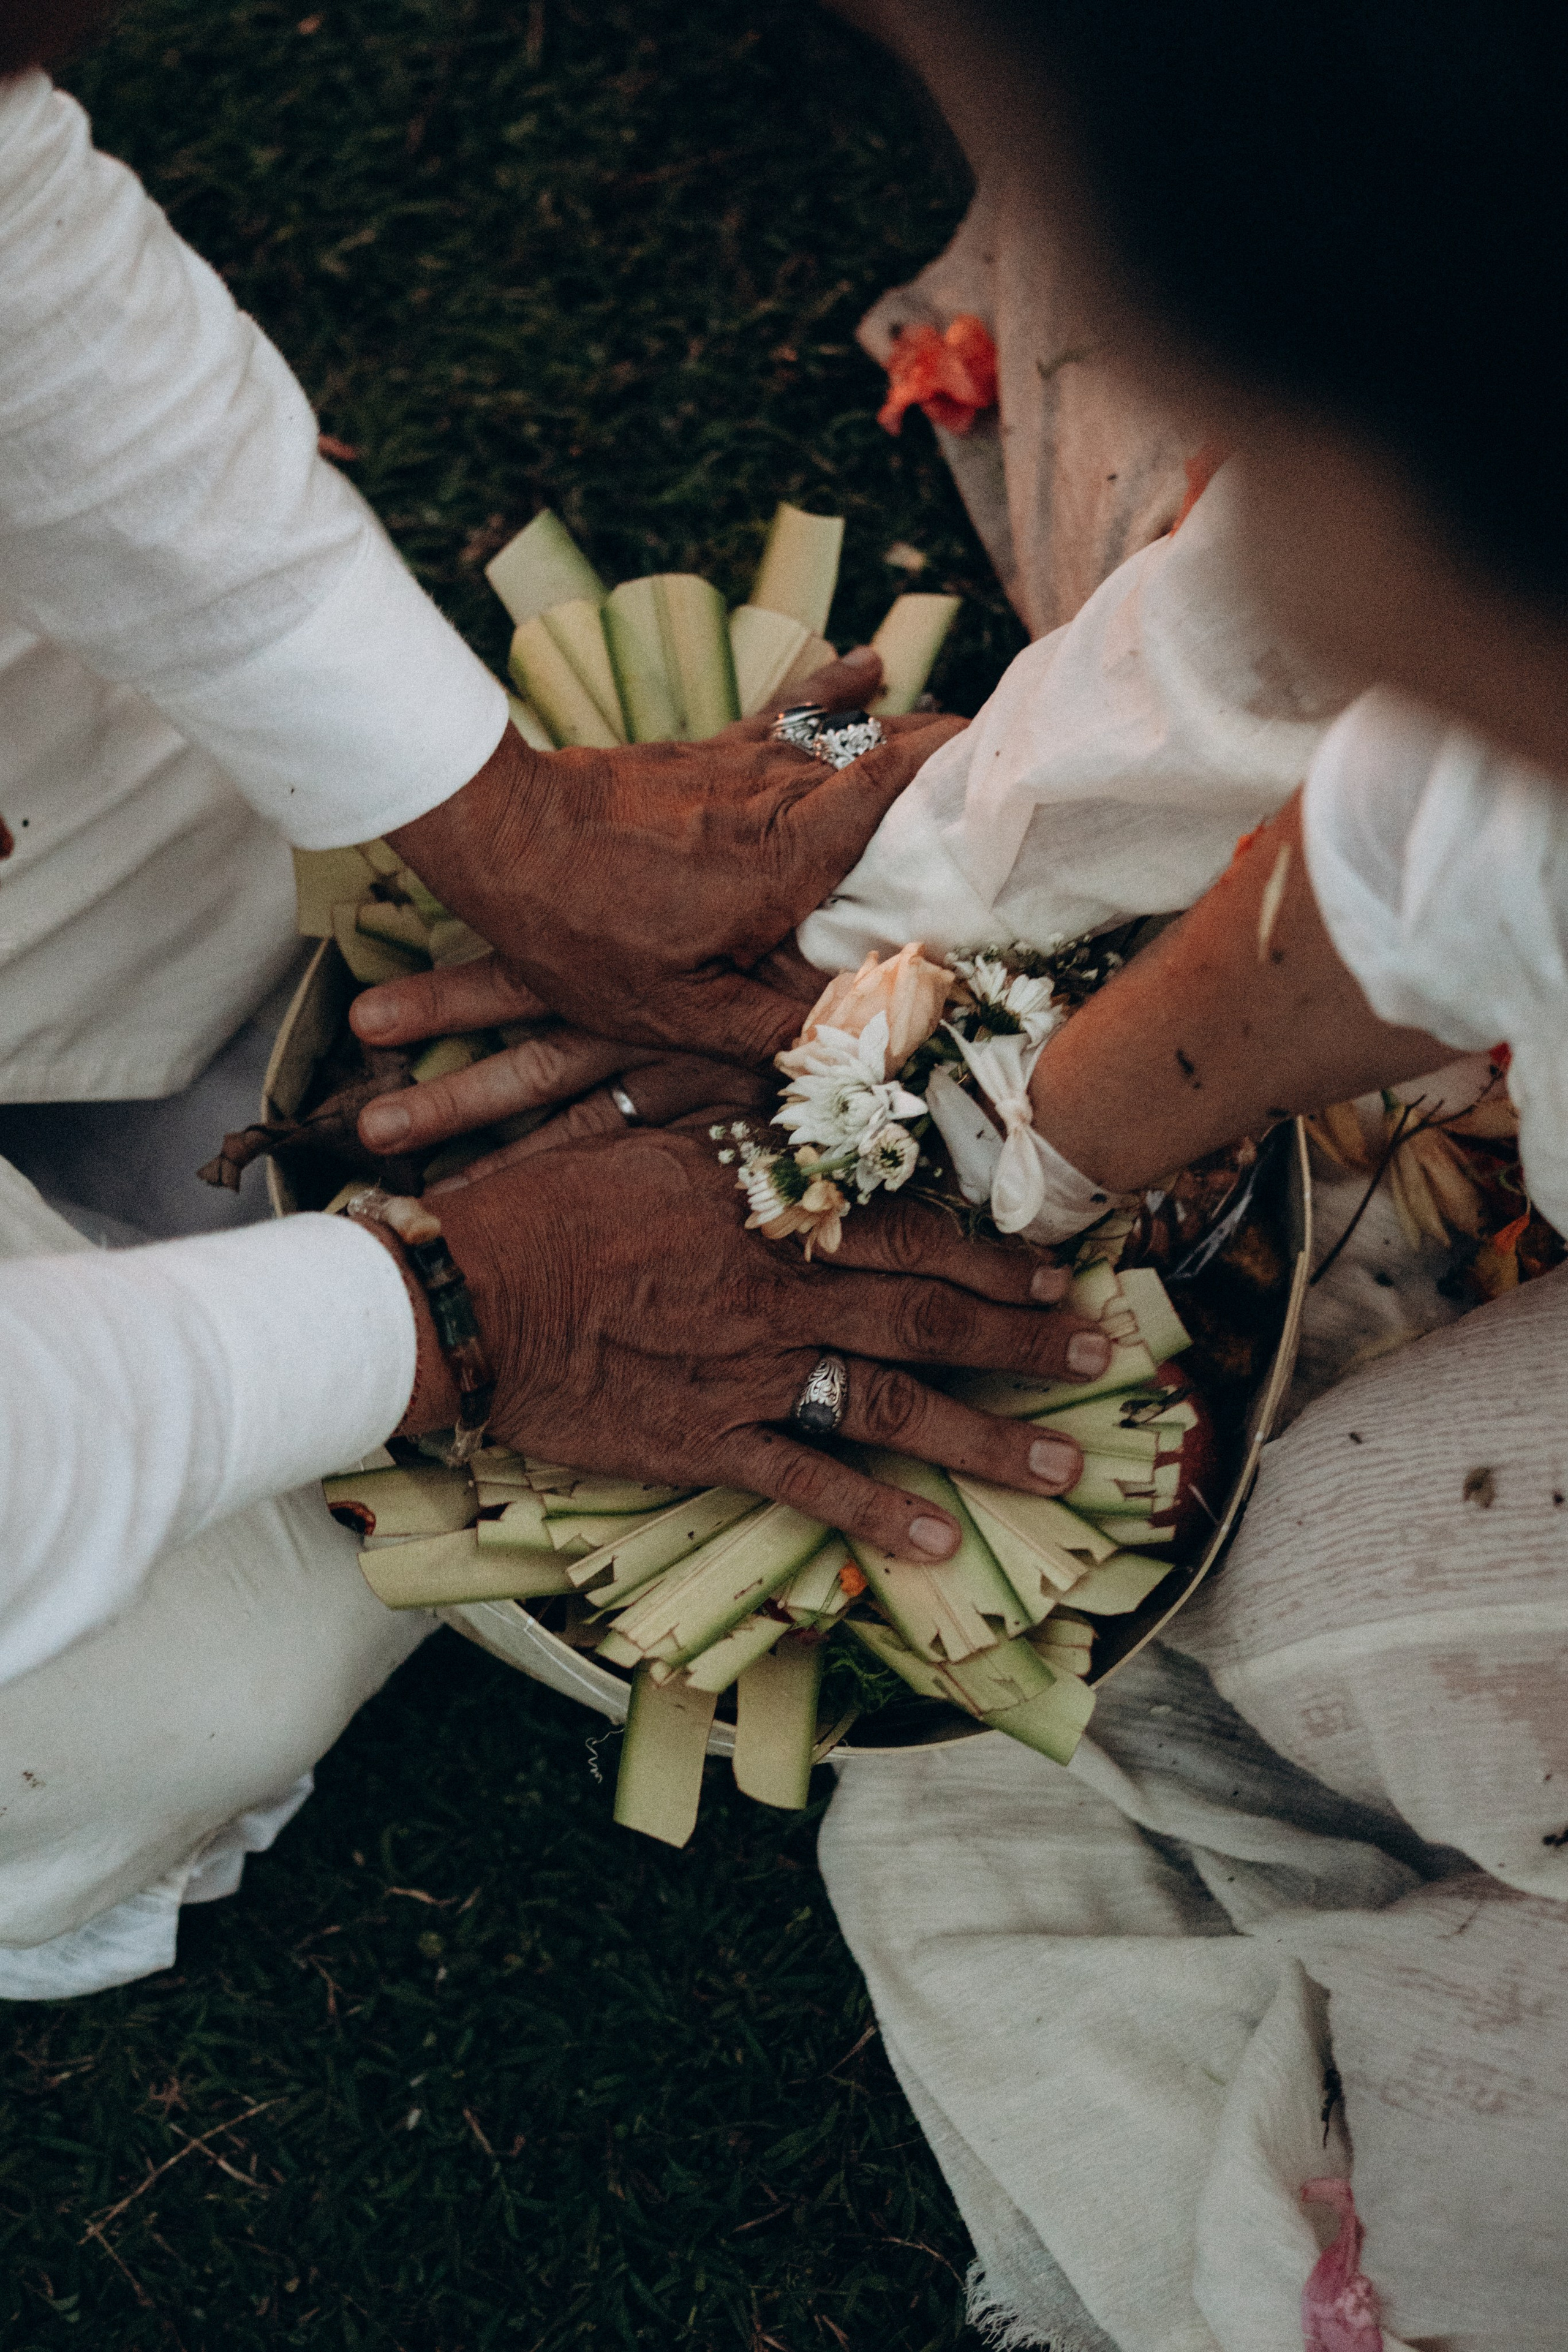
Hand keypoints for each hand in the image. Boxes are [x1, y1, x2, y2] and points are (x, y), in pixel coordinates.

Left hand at [350, 647, 963, 1146]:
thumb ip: (768, 1037)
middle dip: (950, 754)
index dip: (954, 778)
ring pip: (844, 734)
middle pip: (884, 758)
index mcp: (782, 863)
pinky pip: (785, 711)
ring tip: (965, 725)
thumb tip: (853, 1063)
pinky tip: (868, 663)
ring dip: (905, 728)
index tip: (1010, 770)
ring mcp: (739, 765)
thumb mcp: (671, 1014)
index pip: (890, 799)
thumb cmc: (578, 930)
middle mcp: (774, 798)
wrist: (497, 838)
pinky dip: (832, 688)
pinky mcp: (704, 753)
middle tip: (1012, 751)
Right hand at [386, 1122, 1111, 1562]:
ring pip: (890, 1404)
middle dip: (1024, 1341)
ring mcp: (746, 1372)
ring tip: (1057, 1467)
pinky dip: (875, 1516)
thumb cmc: (546, 1208)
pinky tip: (937, 1543)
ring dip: (984, 1437)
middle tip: (1100, 1361)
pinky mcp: (704, 1442)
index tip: (1056, 1274)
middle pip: (926, 1316)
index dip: (993, 1258)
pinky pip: (806, 1482)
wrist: (465, 1296)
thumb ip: (737, 1140)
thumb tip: (807, 1126)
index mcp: (768, 1213)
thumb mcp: (647, 1139)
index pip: (908, 1233)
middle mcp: (777, 1291)